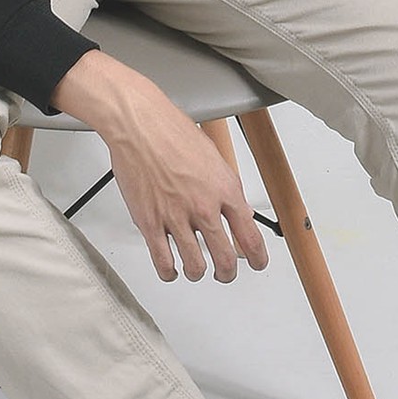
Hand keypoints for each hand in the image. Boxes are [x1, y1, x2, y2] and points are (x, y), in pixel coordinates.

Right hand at [51, 51, 267, 282]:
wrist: (140, 124)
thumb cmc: (174, 134)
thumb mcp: (216, 160)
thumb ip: (229, 190)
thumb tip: (241, 212)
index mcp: (225, 192)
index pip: (251, 237)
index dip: (257, 258)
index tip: (257, 263)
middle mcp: (203, 208)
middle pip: (225, 258)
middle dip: (227, 273)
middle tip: (225, 274)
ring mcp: (176, 217)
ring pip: (195, 265)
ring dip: (199, 273)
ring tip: (197, 271)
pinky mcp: (149, 222)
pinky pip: (163, 260)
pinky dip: (169, 271)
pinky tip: (172, 270)